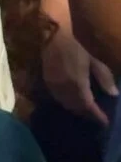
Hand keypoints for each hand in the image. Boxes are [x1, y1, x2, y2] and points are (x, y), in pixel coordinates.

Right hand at [42, 8, 117, 124]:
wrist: (53, 39)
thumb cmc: (76, 48)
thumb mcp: (93, 61)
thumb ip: (104, 78)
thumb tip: (114, 94)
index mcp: (78, 84)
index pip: (89, 107)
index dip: (97, 116)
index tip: (105, 122)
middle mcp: (66, 89)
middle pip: (77, 109)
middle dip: (88, 115)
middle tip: (97, 117)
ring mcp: (55, 88)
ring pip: (67, 106)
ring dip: (77, 110)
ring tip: (86, 112)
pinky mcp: (48, 84)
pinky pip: (59, 100)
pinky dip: (68, 104)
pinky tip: (73, 102)